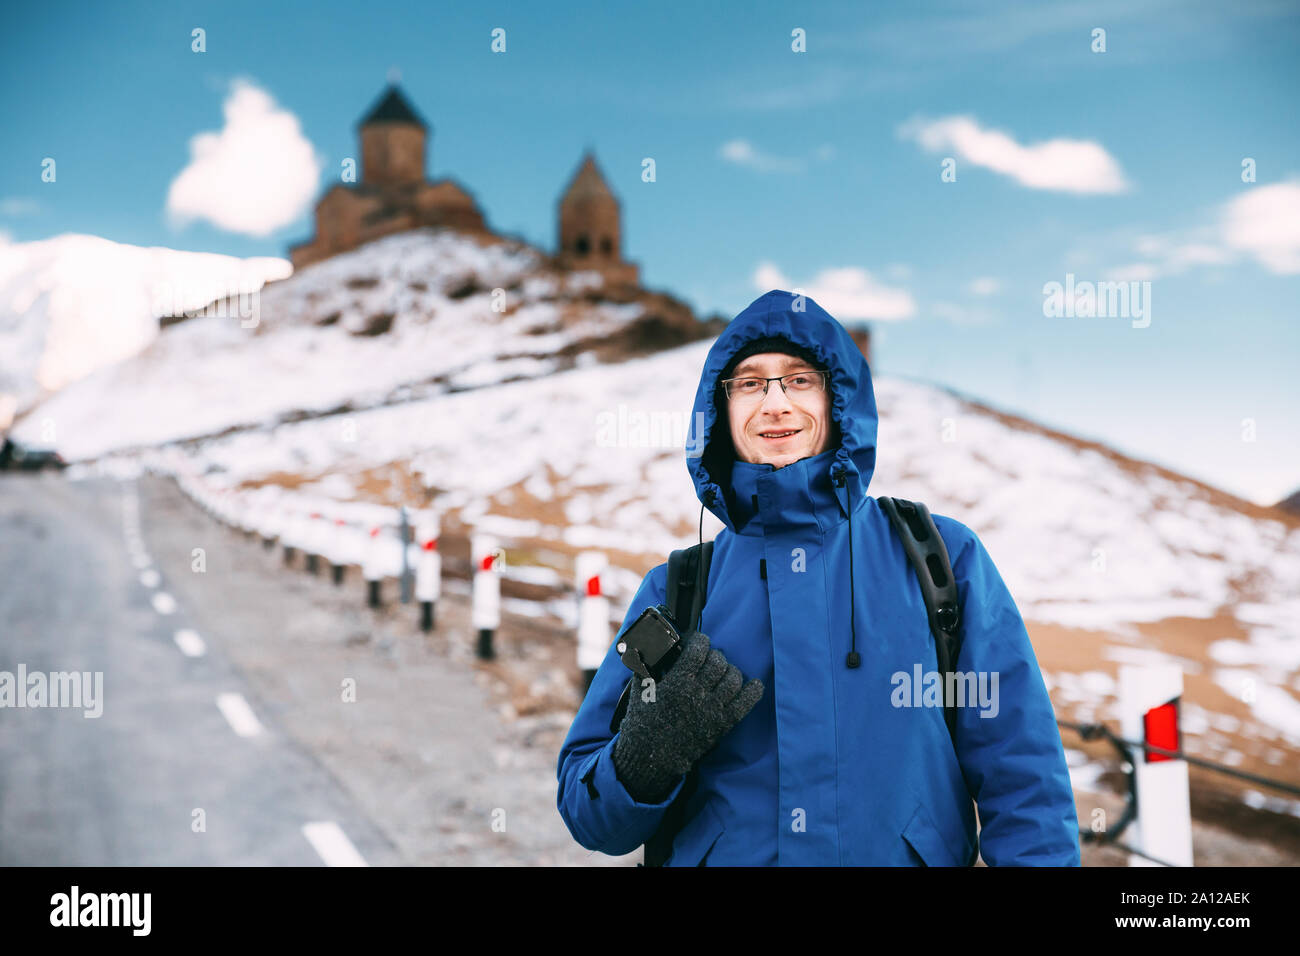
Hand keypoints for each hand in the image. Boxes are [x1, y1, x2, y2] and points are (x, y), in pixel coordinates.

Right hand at [611, 630, 763, 802]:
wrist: (653, 756)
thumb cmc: (644, 723)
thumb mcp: (639, 691)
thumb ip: (642, 667)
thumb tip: (641, 647)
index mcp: (676, 683)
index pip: (697, 651)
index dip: (700, 641)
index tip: (699, 641)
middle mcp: (697, 694)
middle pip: (718, 663)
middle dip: (715, 655)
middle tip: (709, 658)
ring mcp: (712, 710)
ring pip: (733, 679)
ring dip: (731, 671)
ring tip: (724, 672)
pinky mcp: (722, 725)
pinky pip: (745, 704)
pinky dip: (753, 692)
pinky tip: (753, 684)